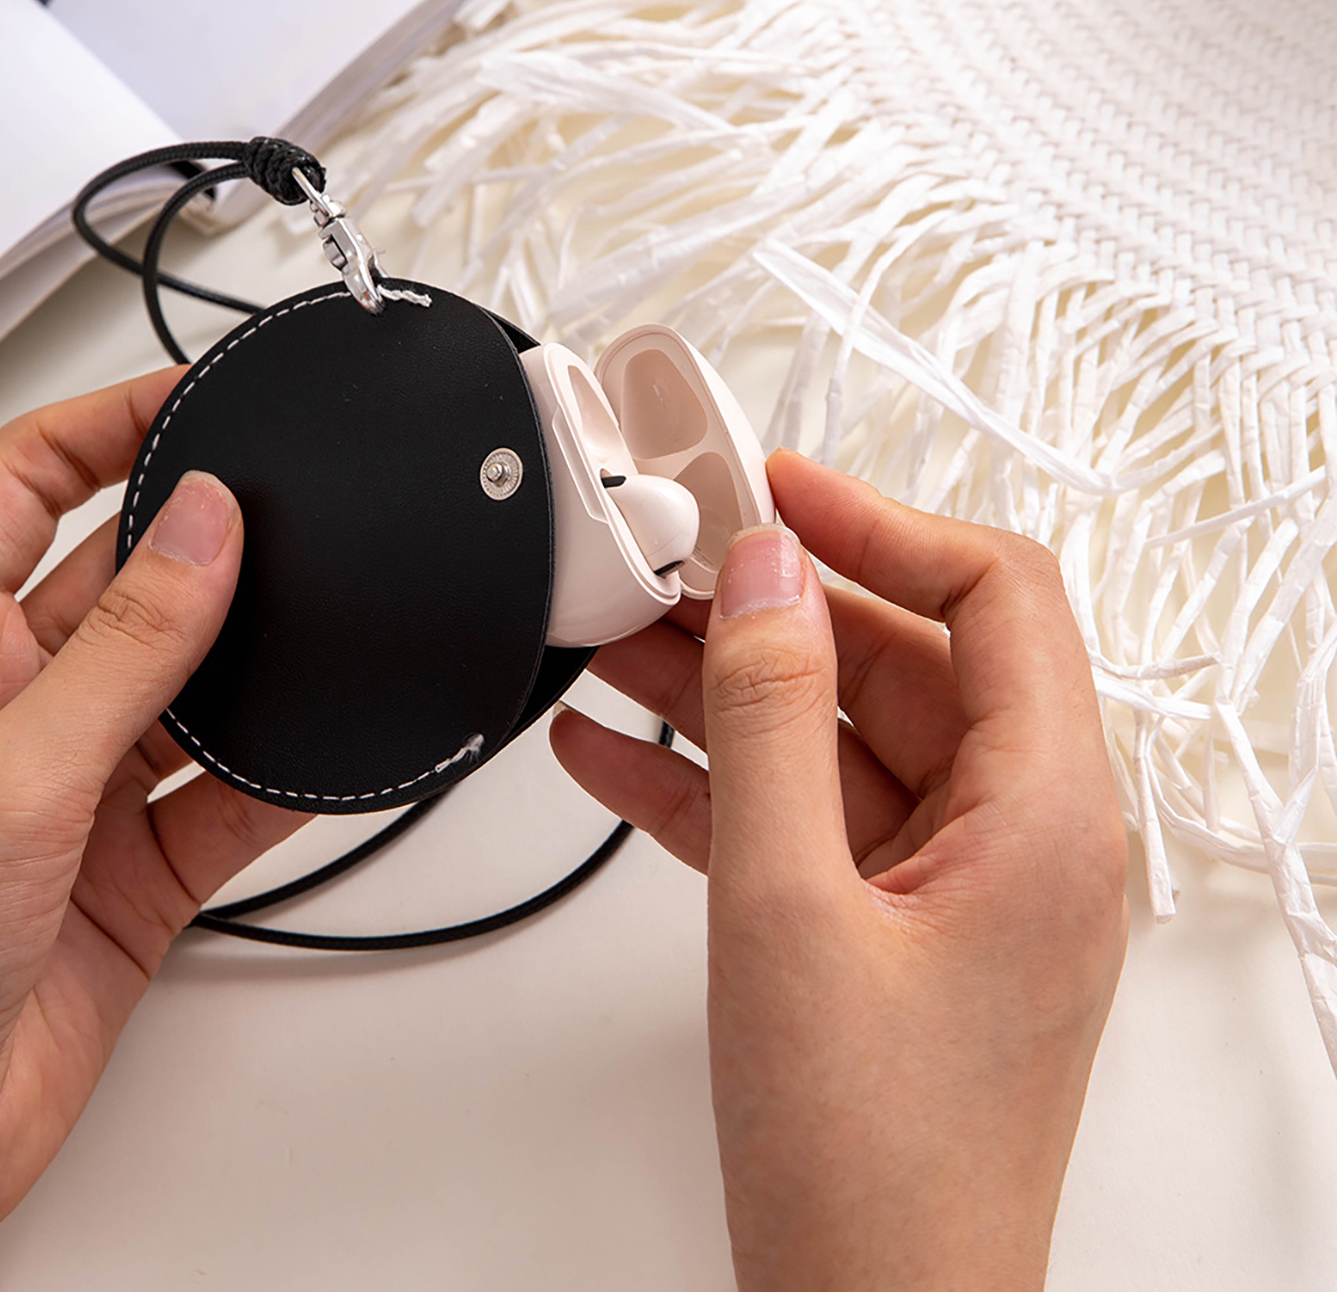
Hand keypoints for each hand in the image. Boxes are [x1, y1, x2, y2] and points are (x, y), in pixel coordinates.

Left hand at [0, 372, 308, 1289]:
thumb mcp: (6, 780)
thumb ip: (123, 649)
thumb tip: (205, 526)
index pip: (25, 481)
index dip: (109, 423)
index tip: (201, 398)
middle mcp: (12, 700)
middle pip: (127, 575)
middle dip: (205, 545)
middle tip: (293, 514)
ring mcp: (81, 781)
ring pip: (192, 682)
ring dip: (252, 662)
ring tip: (319, 626)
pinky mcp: (139, 860)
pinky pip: (232, 790)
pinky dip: (284, 772)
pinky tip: (326, 750)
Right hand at [552, 452, 1128, 1290]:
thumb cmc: (871, 1166)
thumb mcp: (786, 906)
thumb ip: (770, 719)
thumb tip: (764, 577)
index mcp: (1043, 816)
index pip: (994, 595)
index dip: (882, 522)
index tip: (775, 489)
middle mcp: (1014, 836)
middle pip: (900, 657)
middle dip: (771, 609)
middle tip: (662, 569)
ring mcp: (947, 881)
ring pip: (836, 731)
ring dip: (725, 688)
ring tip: (612, 650)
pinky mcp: (882, 922)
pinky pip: (799, 809)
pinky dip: (712, 775)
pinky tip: (612, 754)